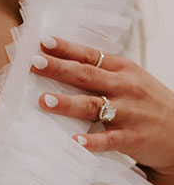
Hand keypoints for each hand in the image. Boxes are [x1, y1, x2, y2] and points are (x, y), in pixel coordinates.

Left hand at [29, 35, 173, 178]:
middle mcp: (125, 87)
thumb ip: (103, 71)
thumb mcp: (132, 79)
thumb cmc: (150, 104)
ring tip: (44, 100)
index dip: (66, 48)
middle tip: (35, 64)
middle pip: (86, 75)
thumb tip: (65, 62)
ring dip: (67, 103)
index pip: (90, 55)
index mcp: (123, 69)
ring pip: (93, 105)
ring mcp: (128, 112)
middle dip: (59, 69)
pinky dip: (91, 140)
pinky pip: (108, 139)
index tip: (42, 42)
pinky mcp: (131, 137)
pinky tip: (75, 141)